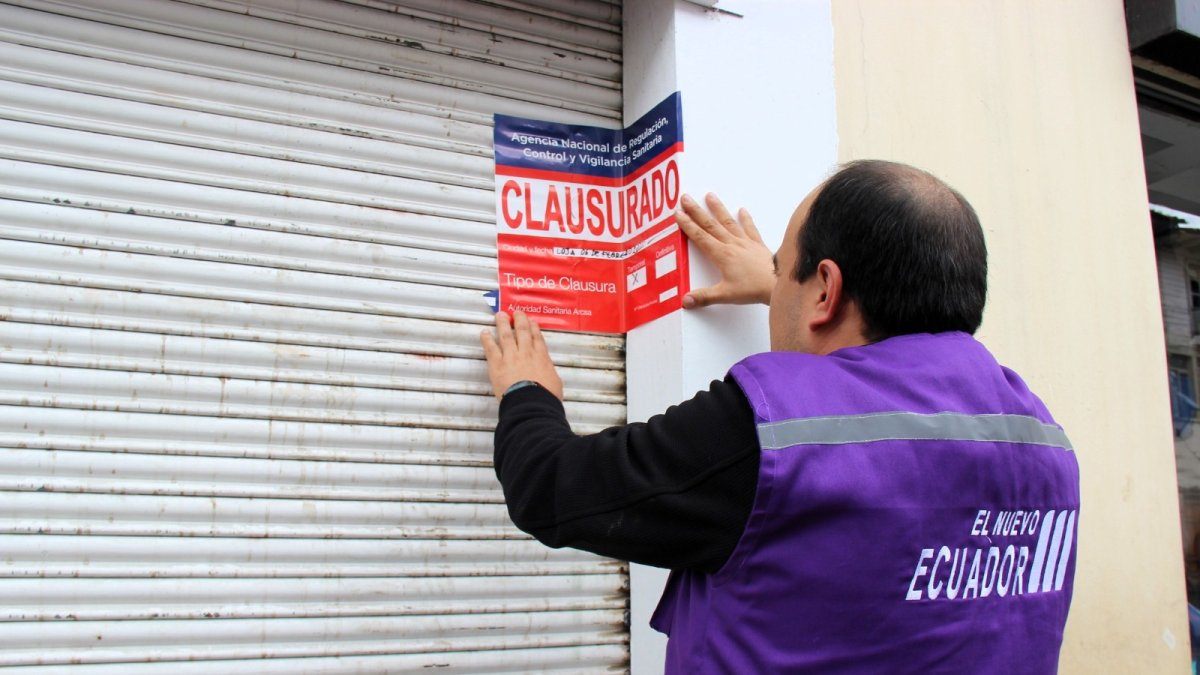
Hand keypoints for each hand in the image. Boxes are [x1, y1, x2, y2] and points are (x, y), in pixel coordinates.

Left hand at [480, 311, 563, 400]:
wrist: (531, 403)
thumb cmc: (546, 396)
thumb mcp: (555, 382)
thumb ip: (549, 373)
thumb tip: (548, 374)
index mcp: (542, 357)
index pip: (537, 338)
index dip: (534, 328)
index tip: (531, 321)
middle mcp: (526, 353)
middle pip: (522, 332)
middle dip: (520, 320)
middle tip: (516, 312)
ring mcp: (511, 357)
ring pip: (506, 335)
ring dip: (503, 324)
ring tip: (500, 315)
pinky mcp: (497, 364)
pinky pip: (491, 348)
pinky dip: (487, 339)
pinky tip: (484, 333)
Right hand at [676, 193, 774, 307]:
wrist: (778, 283)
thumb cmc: (753, 289)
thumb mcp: (725, 295)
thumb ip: (704, 297)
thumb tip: (685, 301)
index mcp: (722, 255)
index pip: (700, 237)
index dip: (687, 225)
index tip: (678, 214)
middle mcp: (732, 245)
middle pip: (710, 225)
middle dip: (696, 211)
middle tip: (686, 199)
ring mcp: (746, 243)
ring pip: (728, 222)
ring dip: (718, 209)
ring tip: (710, 196)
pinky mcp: (758, 245)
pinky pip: (750, 229)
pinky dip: (746, 219)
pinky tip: (742, 210)